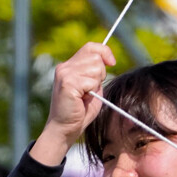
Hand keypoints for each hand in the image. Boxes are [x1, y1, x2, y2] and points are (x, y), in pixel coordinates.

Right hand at [31, 42, 115, 165]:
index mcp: (68, 66)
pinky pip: (91, 81)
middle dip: (100, 74)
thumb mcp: (91, 86)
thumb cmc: (79, 111)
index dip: (104, 52)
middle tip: (90, 90)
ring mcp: (64, 75)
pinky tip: (81, 100)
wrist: (65, 129)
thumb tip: (107, 59)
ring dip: (96, 84)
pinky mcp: (67, 84)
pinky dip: (91, 92)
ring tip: (85, 95)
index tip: (112, 63)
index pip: (91, 47)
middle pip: (96, 57)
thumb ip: (96, 72)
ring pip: (96, 68)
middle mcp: (64, 67)